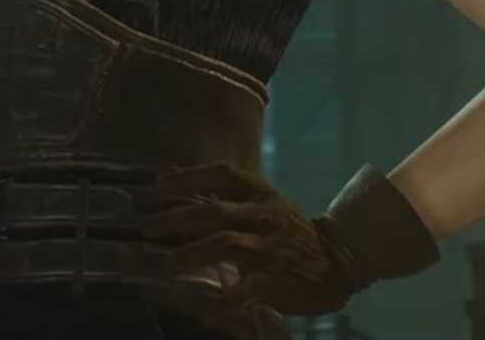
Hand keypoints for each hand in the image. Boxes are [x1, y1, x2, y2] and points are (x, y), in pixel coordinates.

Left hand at [142, 163, 363, 318]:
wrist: (340, 262)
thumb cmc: (291, 232)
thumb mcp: (265, 204)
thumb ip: (227, 197)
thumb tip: (176, 178)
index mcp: (262, 193)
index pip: (222, 174)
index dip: (189, 177)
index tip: (158, 184)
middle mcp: (265, 215)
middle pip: (214, 211)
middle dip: (175, 219)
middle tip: (145, 227)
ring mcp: (272, 247)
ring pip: (223, 244)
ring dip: (187, 255)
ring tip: (159, 266)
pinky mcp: (278, 279)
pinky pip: (244, 289)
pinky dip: (221, 300)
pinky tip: (202, 310)